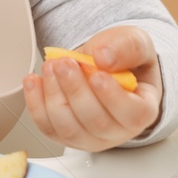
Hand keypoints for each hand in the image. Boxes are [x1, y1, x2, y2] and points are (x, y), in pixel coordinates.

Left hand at [22, 25, 162, 151]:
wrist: (103, 64)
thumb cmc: (123, 59)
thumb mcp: (133, 42)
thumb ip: (126, 47)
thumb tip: (104, 58)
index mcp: (142, 109)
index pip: (133, 115)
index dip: (113, 98)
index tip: (97, 76)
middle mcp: (117, 130)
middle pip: (96, 122)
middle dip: (75, 91)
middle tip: (64, 63)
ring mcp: (90, 136)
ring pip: (69, 128)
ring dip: (54, 97)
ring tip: (50, 67)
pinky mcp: (65, 134)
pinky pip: (48, 127)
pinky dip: (36, 104)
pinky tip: (35, 81)